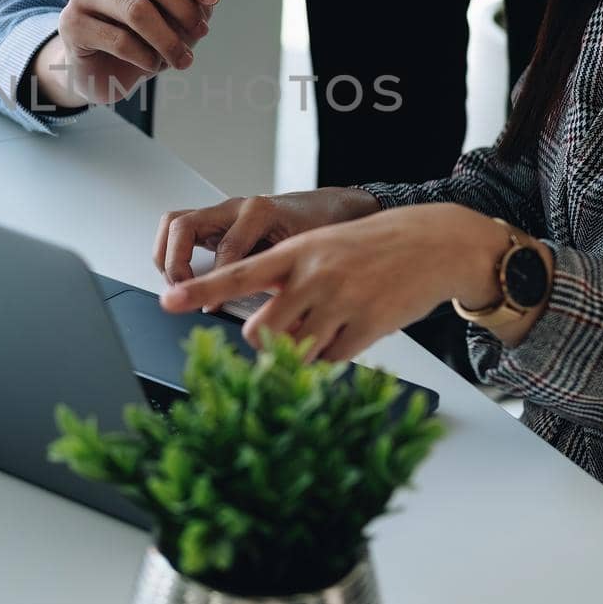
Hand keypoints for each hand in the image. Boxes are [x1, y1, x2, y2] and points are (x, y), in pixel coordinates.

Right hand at [39, 0, 220, 106]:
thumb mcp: (176, 9)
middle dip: (184, 8)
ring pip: (138, 11)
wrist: (102, 67)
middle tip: (201, 33)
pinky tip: (152, 65)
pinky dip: (146, 58)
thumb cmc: (144, 33)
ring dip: (169, 40)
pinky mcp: (72, 23)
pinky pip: (120, 41)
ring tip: (181, 58)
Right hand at [154, 189, 382, 284]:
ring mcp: (224, 212)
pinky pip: (183, 228)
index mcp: (260, 212)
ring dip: (167, 254)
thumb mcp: (306, 254)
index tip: (211, 306)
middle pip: (184, 226)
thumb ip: (282, 277)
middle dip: (176, 262)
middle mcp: (236, 207)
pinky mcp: (218, 221)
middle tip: (183, 291)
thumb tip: (264, 312)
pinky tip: (183, 275)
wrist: (330, 209)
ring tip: (176, 284)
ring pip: (176, 223)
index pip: (225, 249)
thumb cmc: (321, 228)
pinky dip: (173, 250)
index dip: (216, 282)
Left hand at [159, 203, 519, 361]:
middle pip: (263, 332)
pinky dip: (332, 354)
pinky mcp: (367, 328)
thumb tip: (260, 328)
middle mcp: (314, 276)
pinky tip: (349, 329)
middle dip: (266, 342)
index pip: (238, 273)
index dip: (203, 290)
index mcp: (296, 252)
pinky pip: (331, 360)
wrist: (432, 243)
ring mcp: (341, 303)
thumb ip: (287, 280)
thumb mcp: (320, 248)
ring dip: (302, 350)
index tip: (169, 301)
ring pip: (297, 351)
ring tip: (324, 325)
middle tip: (283, 333)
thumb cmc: (369, 247)